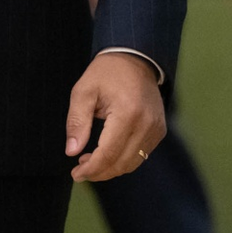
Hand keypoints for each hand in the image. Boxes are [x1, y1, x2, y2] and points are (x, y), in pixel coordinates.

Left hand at [66, 52, 166, 181]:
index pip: (108, 154)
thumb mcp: (84, 91)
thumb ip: (77, 122)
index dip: (90, 169)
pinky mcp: (159, 130)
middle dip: (98, 172)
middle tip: (80, 169)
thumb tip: (71, 152)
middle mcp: (146, 123)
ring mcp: (156, 127)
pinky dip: (123, 160)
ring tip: (91, 160)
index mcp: (128, 113)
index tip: (75, 173)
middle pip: (121, 163)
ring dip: (111, 168)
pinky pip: (142, 154)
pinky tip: (109, 152)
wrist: (136, 59)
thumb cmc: (106, 73)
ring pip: (132, 163)